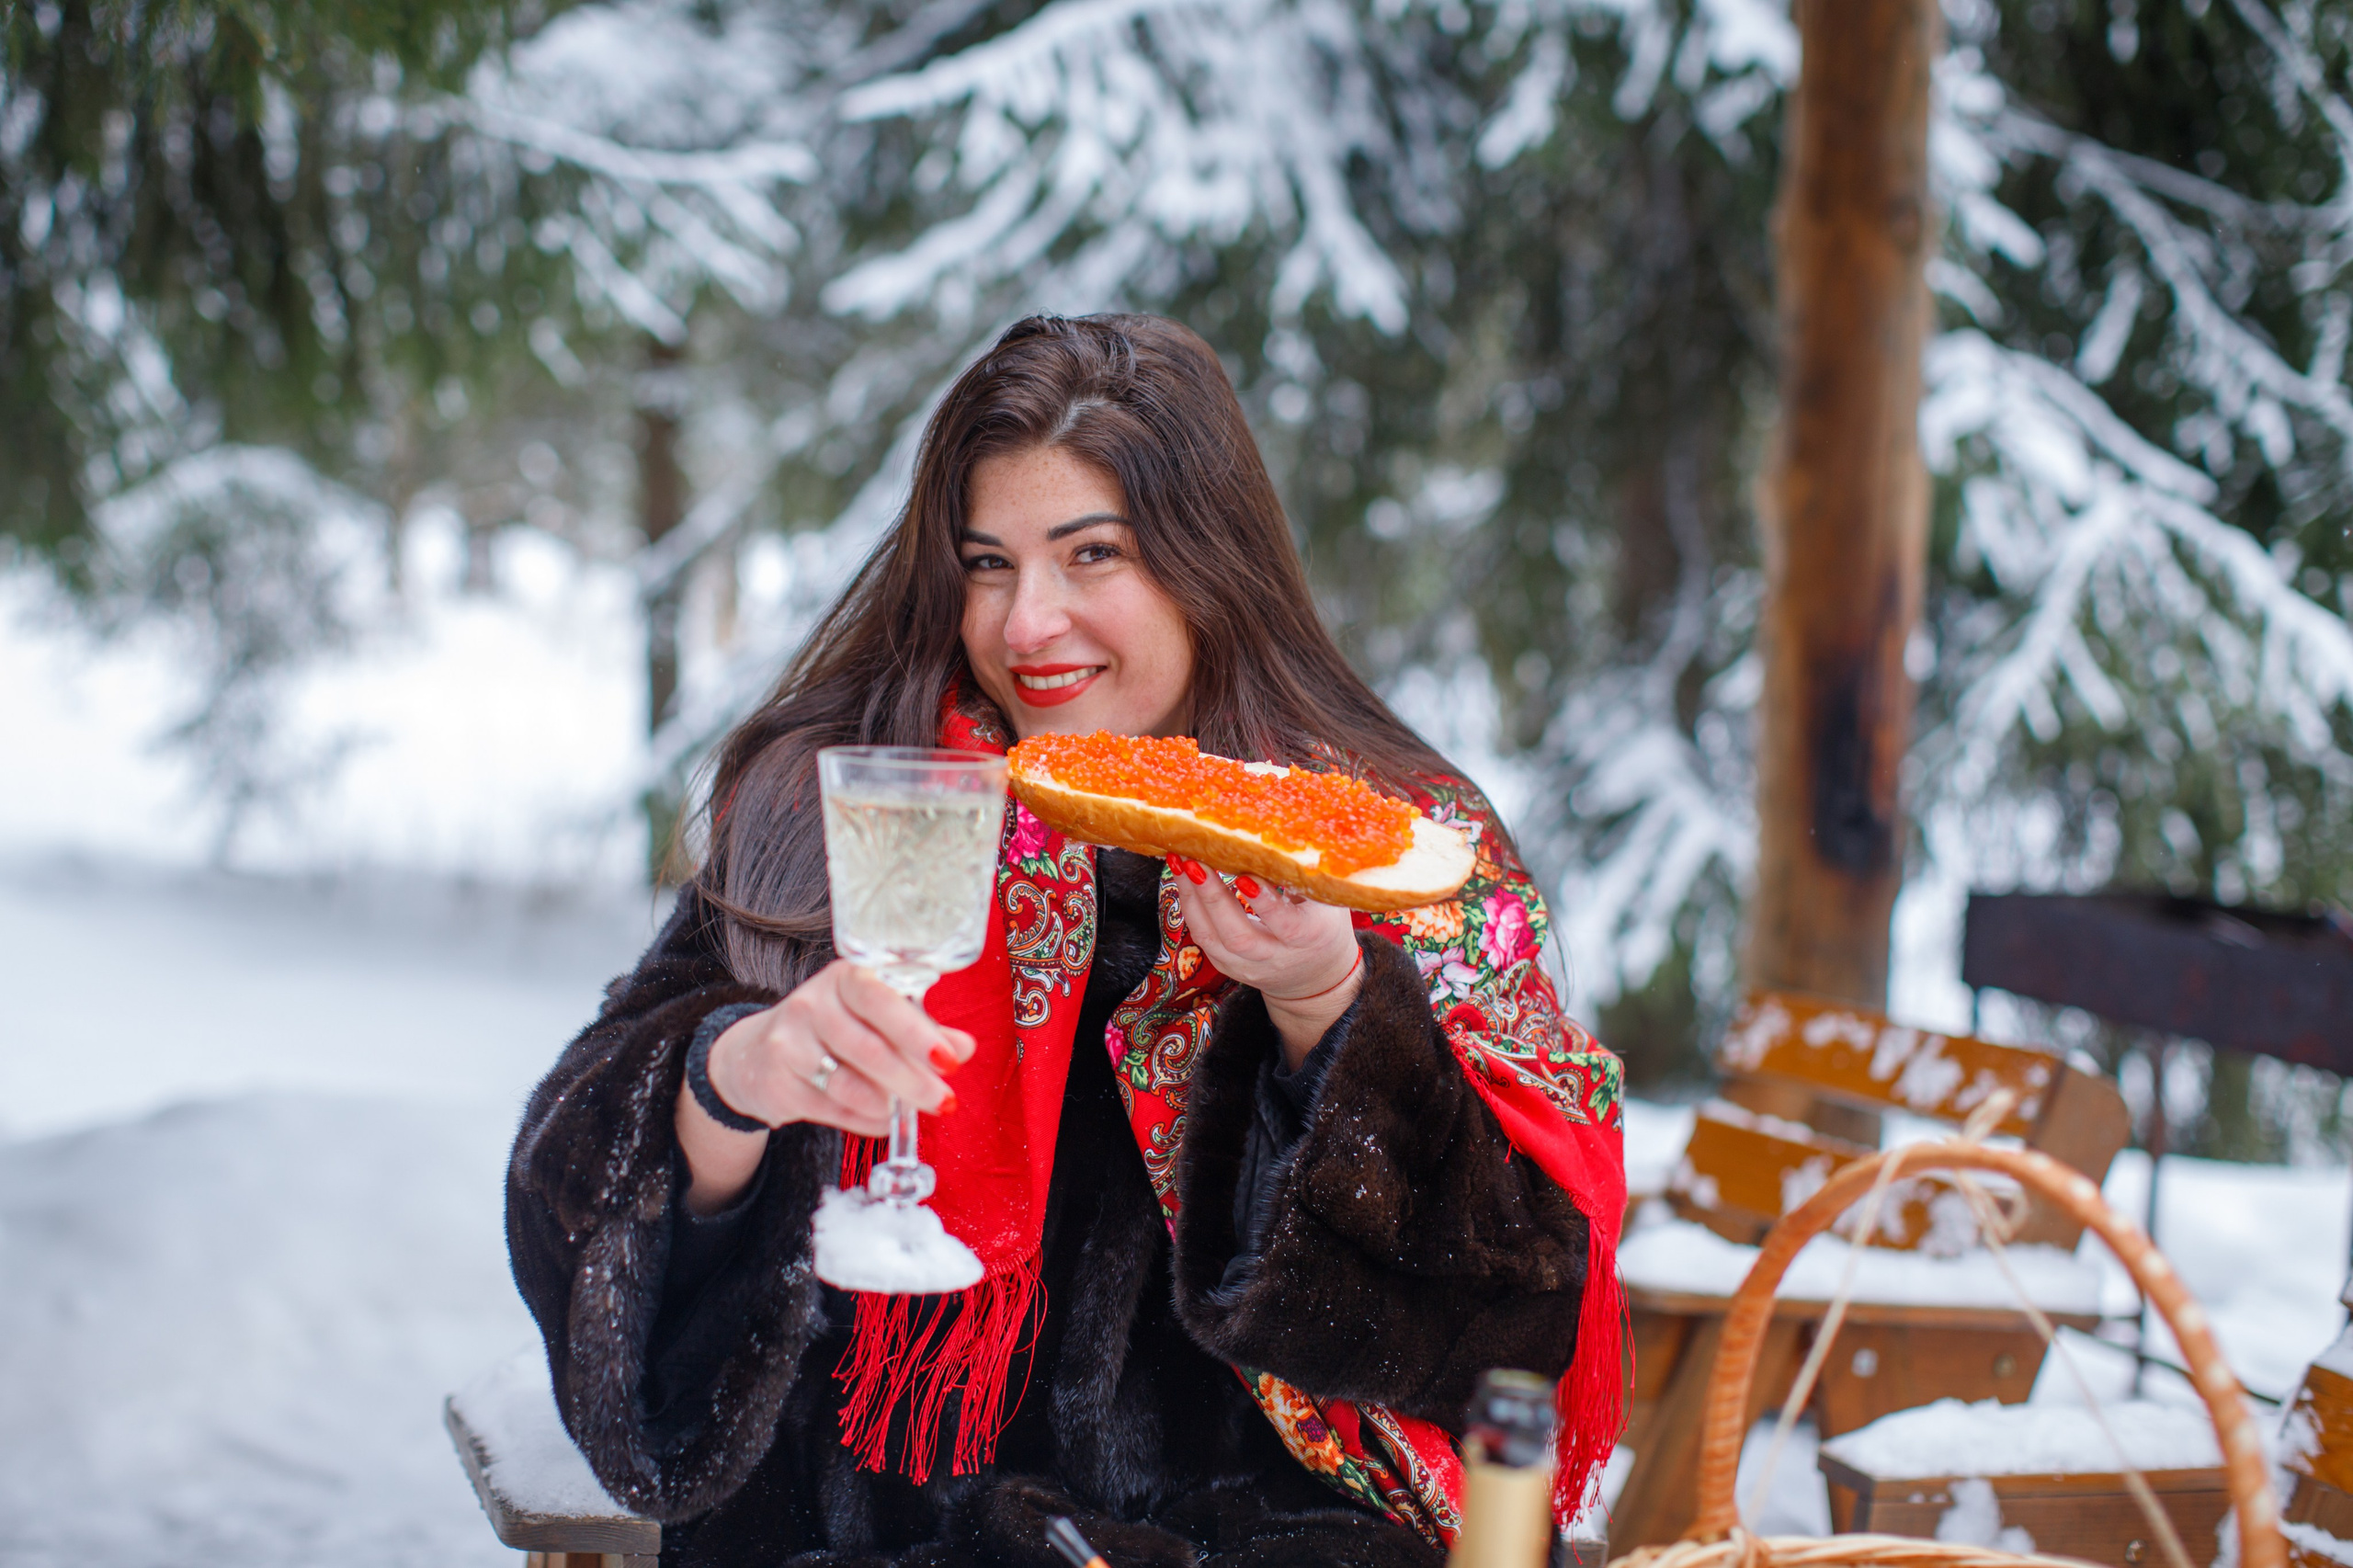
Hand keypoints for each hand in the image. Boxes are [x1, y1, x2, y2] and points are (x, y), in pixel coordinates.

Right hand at [675, 960, 971, 1213]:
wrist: (758, 1054)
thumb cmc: (834, 1031)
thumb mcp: (877, 1019)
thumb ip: (922, 1030)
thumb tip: (965, 1048)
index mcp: (845, 977)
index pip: (881, 999)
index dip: (918, 1032)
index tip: (950, 1061)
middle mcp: (812, 1003)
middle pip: (868, 1047)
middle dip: (913, 1080)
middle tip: (944, 1102)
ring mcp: (790, 1042)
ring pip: (848, 1083)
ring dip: (889, 1105)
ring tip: (911, 1113)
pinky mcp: (778, 1081)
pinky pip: (831, 1108)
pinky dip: (863, 1120)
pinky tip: (882, 1121)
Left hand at [1166, 855, 1362, 1069]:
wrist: (1316, 975)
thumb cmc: (1323, 924)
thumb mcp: (1327, 900)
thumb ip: (1305, 876)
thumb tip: (1280, 837)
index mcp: (1309, 937)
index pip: (1285, 924)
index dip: (1264, 903)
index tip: (1245, 876)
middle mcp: (1276, 957)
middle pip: (1239, 935)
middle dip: (1212, 896)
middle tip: (1194, 860)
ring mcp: (1249, 966)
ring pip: (1213, 939)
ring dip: (1192, 899)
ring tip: (1179, 863)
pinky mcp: (1228, 967)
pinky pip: (1203, 939)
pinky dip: (1190, 909)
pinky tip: (1182, 879)